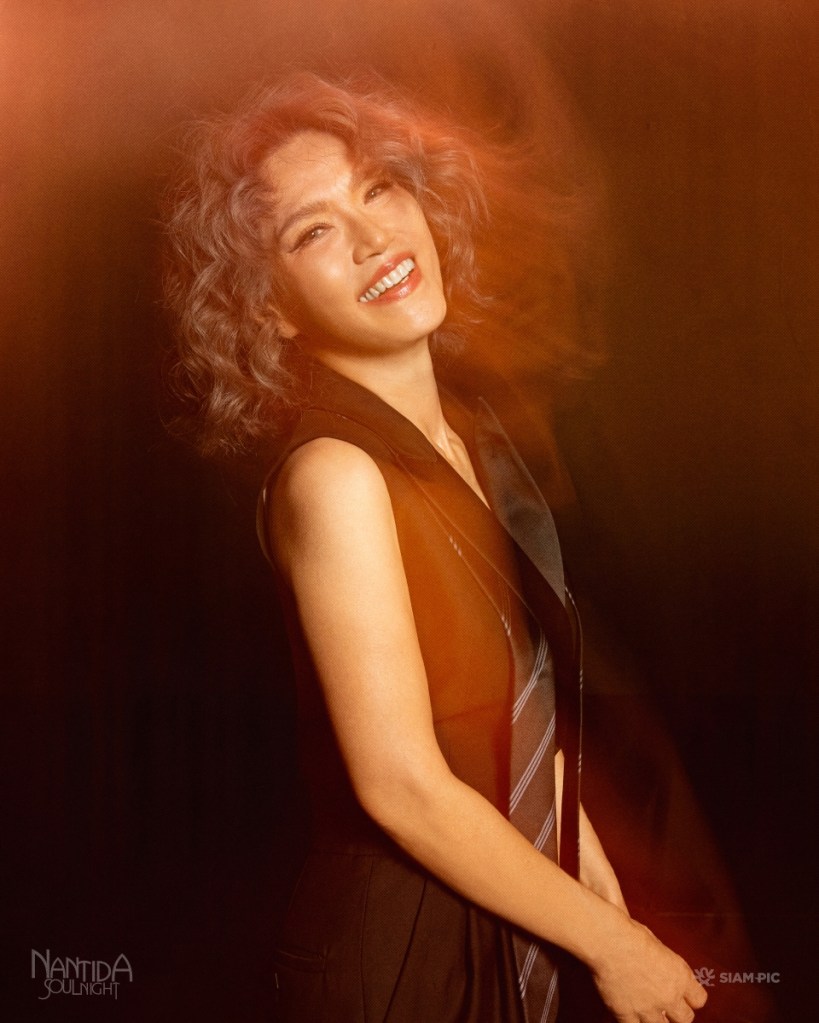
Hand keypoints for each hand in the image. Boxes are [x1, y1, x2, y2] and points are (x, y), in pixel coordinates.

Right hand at [590, 917, 707, 1022]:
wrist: (608, 941)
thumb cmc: (630, 934)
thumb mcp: (657, 945)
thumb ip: (664, 964)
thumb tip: (661, 968)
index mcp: (680, 976)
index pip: (699, 999)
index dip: (691, 997)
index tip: (685, 994)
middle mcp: (668, 996)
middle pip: (685, 1019)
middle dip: (678, 1013)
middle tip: (668, 1007)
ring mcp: (647, 1008)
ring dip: (656, 1020)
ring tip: (648, 1012)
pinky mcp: (626, 1013)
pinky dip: (632, 1020)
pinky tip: (628, 1012)